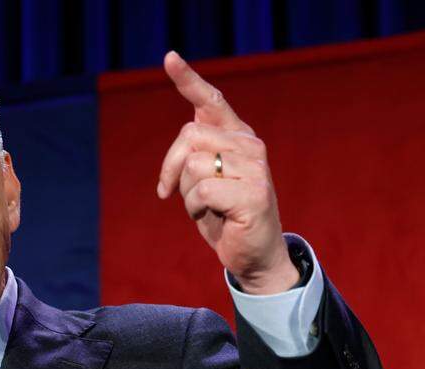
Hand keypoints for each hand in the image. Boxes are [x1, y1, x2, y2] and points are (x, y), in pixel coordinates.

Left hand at [156, 51, 297, 294]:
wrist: (253, 255)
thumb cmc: (224, 217)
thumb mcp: (205, 180)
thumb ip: (197, 155)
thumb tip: (181, 149)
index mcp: (237, 136)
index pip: (210, 100)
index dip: (188, 79)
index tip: (169, 57)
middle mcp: (249, 145)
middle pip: (189, 135)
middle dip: (170, 167)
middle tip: (170, 192)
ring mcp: (255, 168)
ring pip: (193, 165)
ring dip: (187, 195)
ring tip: (205, 208)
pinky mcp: (254, 193)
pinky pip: (201, 191)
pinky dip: (196, 209)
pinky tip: (214, 218)